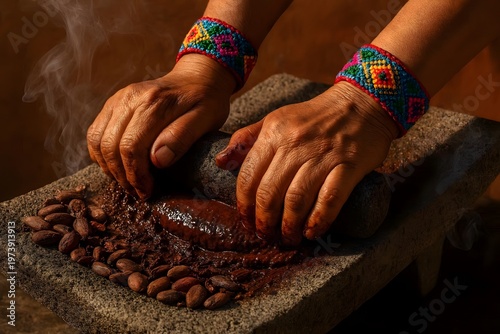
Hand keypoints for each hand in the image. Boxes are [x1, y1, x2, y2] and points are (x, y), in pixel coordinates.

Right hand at [87, 54, 235, 198]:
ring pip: (96, 140)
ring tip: (128, 181)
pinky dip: (101, 154)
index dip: (136, 175)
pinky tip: (119, 165)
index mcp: (154, 103)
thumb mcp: (206, 120)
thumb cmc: (206, 102)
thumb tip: (157, 160)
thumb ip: (181, 138)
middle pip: (109, 146)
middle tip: (138, 191)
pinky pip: (95, 132)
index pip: (131, 147)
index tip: (147, 191)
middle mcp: (130, 98)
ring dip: (108, 167)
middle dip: (121, 175)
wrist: (197, 78)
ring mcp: (118, 98)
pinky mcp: (113, 103)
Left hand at [215, 81, 398, 245]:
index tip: (247, 221)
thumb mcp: (276, 119)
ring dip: (289, 226)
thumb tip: (221, 163)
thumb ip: (246, 139)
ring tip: (288, 238)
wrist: (360, 103)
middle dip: (264, 222)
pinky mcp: (349, 165)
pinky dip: (319, 220)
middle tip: (266, 235)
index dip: (244, 205)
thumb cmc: (313, 117)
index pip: (248, 176)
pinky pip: (330, 199)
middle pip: (270, 193)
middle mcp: (295, 144)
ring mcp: (323, 155)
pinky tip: (312, 232)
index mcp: (274, 133)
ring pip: (297, 199)